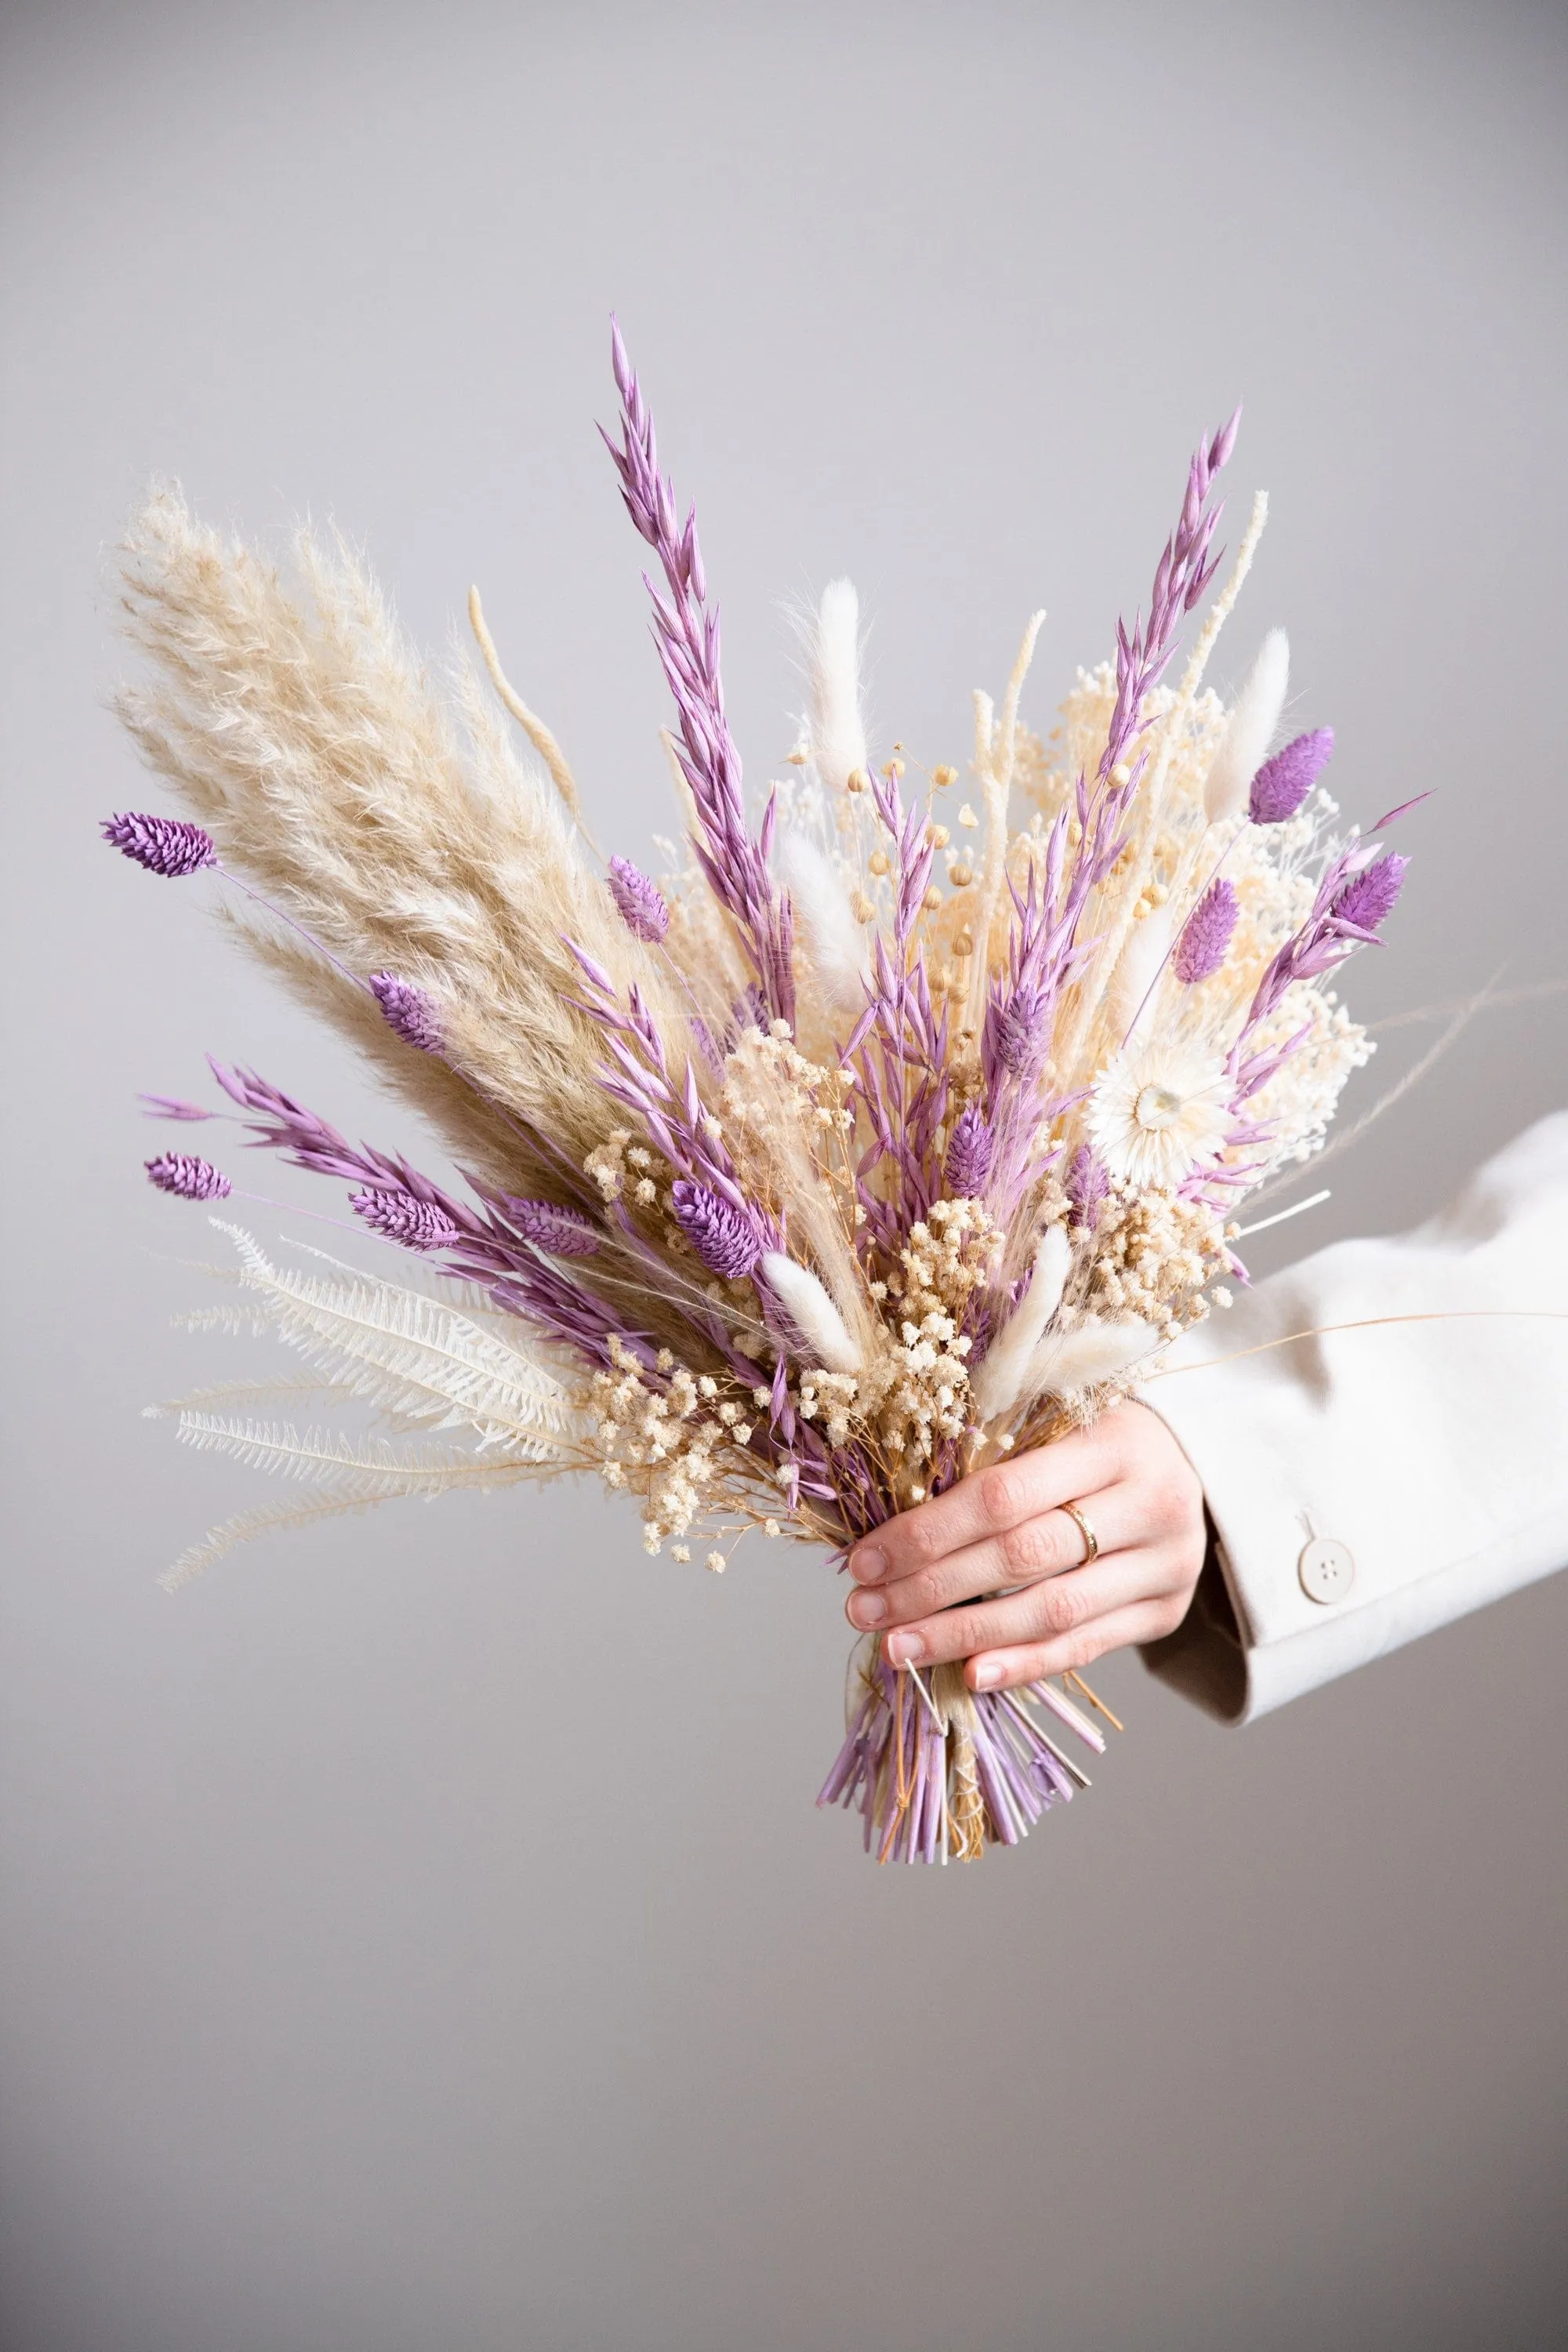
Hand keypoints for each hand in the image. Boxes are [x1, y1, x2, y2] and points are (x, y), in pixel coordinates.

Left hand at [843, 1401, 1206, 1692]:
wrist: (1204, 1465)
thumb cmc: (1101, 1436)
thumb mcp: (1060, 1416)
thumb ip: (993, 1450)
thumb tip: (886, 1510)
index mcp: (1114, 1441)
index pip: (1005, 1495)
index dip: (928, 1532)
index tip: (864, 1559)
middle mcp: (1150, 1503)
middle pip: (1022, 1557)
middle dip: (932, 1589)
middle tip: (865, 1610)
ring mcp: (1165, 1564)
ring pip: (1052, 1611)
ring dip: (965, 1635)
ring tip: (898, 1648)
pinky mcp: (1167, 1612)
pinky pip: (1086, 1647)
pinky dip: (1024, 1664)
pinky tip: (969, 1674)